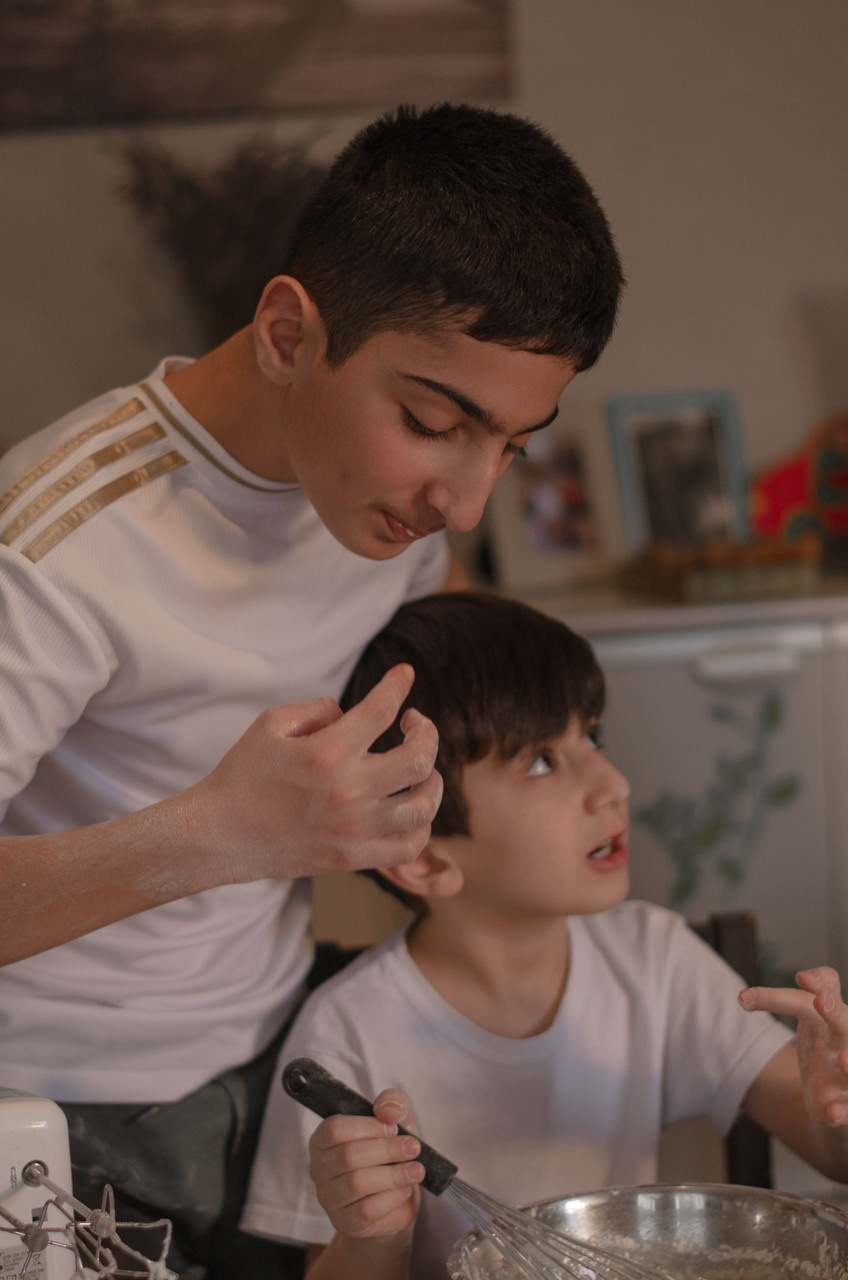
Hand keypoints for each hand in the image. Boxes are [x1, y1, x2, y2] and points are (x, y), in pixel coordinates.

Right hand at [187, 663, 441, 881]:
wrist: (218, 835)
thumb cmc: (242, 774)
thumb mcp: (270, 724)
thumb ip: (317, 709)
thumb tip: (351, 714)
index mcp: (327, 753)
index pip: (381, 709)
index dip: (398, 684)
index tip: (405, 674)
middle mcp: (348, 792)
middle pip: (419, 758)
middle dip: (426, 731)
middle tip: (415, 723)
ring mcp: (354, 830)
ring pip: (423, 805)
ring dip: (431, 779)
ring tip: (420, 767)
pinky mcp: (352, 859)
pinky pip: (409, 846)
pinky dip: (421, 825)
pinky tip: (411, 807)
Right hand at [307, 1089, 423, 1238]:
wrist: (395, 1200)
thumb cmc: (390, 1155)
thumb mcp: (396, 1122)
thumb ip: (392, 1104)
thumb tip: (386, 1109)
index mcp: (323, 1139)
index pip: (334, 1128)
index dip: (367, 1126)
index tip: (393, 1128)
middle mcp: (319, 1168)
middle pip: (348, 1155)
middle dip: (387, 1150)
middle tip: (414, 1147)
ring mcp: (329, 1198)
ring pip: (357, 1183)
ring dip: (394, 1175)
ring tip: (416, 1170)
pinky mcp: (345, 1223)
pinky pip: (367, 1209)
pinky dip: (392, 1197)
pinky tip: (405, 1189)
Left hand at [740, 967, 847, 1124]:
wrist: (839, 1102)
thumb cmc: (830, 1049)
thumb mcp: (819, 1019)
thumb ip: (817, 991)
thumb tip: (804, 974)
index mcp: (836, 1022)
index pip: (817, 999)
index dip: (805, 989)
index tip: (785, 983)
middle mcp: (846, 1045)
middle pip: (845, 1028)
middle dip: (835, 1015)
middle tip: (822, 1001)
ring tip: (843, 1060)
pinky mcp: (846, 1108)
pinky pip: (847, 1111)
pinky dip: (841, 1112)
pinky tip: (832, 1113)